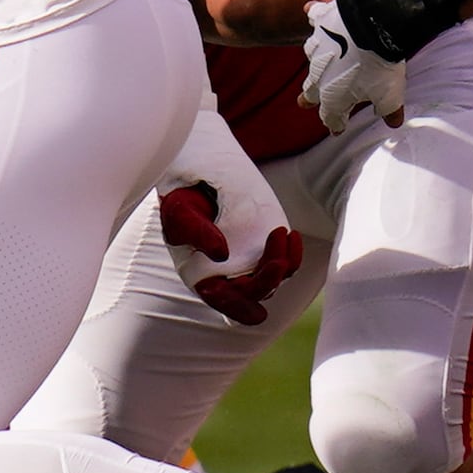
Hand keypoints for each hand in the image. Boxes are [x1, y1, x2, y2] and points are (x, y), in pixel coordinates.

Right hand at [154, 107, 303, 324]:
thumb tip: (221, 255)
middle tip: (275, 261)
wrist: (199, 158)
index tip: (258, 314)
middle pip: (252, 292)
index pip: (220, 298)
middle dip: (266, 281)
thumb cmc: (183, 185)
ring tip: (280, 234)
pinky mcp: (265, 239)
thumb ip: (195, 231)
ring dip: (281, 264)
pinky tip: (288, 235)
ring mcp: (249, 253)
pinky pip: (286, 258)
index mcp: (197, 267)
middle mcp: (225, 266)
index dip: (238, 308)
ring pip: (273, 277)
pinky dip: (291, 254)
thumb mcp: (181, 207)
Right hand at [302, 0, 408, 130]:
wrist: (372, 27)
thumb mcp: (390, 95)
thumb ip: (389, 111)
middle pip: (310, 92)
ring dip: (317, 60)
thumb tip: (393, 123)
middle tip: (304, 102)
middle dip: (309, 98)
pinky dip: (313, 16)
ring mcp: (316, 46)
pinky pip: (313, 17)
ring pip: (312, 57)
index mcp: (332, 96)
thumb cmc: (379, 66)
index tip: (337, 129)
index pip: (330, 116)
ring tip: (320, 59)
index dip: (335, 123)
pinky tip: (309, 12)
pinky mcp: (320, 22)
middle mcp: (317, 74)